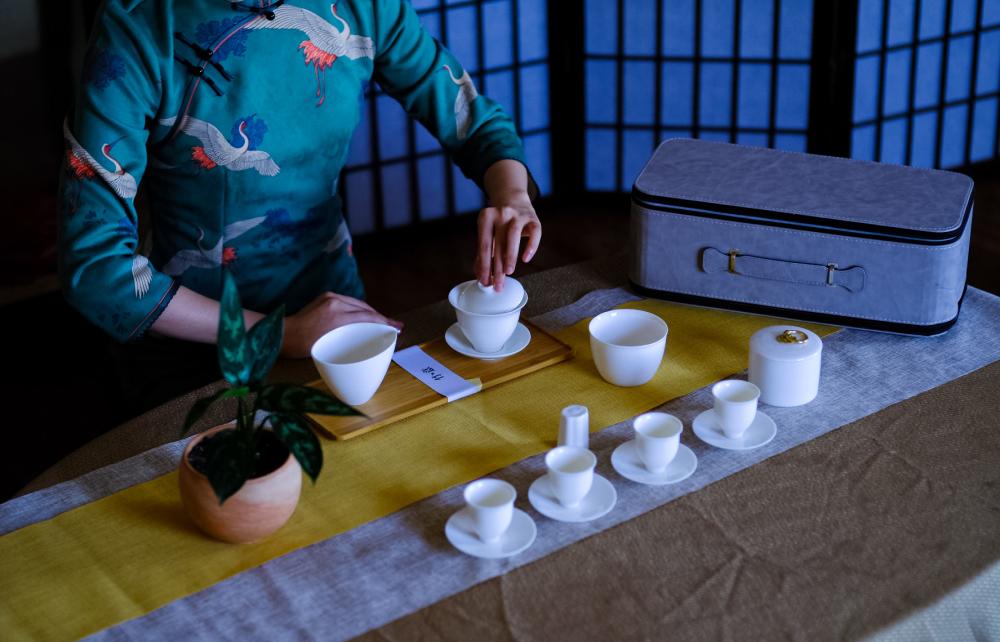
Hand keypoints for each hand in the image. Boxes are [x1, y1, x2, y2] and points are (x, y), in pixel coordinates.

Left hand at [281, 292, 402, 357]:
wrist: (282, 333)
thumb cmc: (302, 345)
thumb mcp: (328, 345)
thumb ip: (347, 339)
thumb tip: (365, 341)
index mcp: (336, 316)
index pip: (367, 317)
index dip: (384, 322)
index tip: (396, 328)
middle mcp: (335, 302)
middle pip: (365, 309)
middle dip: (381, 317)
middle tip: (395, 325)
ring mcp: (331, 298)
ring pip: (358, 304)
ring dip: (372, 313)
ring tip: (383, 322)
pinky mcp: (327, 297)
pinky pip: (349, 302)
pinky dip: (360, 309)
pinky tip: (365, 316)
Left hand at [475, 192, 540, 290]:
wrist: (514, 199)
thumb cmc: (499, 222)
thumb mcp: (488, 233)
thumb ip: (483, 253)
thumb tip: (480, 275)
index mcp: (486, 217)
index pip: (484, 245)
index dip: (484, 264)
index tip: (484, 280)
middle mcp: (501, 214)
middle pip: (498, 243)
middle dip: (497, 267)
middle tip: (497, 284)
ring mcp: (518, 215)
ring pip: (513, 236)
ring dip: (510, 255)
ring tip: (508, 272)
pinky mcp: (533, 218)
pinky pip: (534, 233)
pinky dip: (531, 246)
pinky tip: (526, 259)